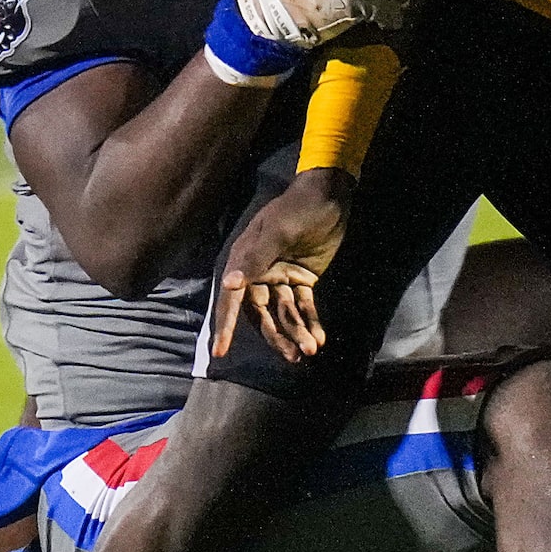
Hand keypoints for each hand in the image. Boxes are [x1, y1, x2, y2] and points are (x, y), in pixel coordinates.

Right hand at [211, 167, 354, 363]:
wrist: (330, 195)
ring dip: (297, 332)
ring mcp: (281, 278)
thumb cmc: (299, 209)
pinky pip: (304, 306)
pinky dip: (311, 321)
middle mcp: (258, 273)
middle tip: (293, 356)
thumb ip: (255, 259)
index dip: (225, 325)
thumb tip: (229, 284)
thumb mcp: (278, 232)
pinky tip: (320, 338)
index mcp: (245, 261)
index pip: (232, 299)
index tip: (220, 352)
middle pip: (262, 313)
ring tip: (311, 350)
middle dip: (277, 336)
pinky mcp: (302, 279)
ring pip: (285, 313)